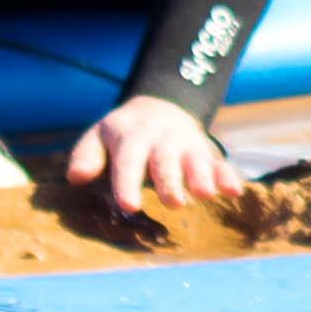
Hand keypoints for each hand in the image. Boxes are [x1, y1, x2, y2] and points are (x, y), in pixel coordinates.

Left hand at [61, 98, 241, 229]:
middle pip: (165, 158)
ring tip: (205, 194)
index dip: (128, 181)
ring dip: (201, 175)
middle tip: (173, 203)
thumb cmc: (123, 134)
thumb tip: (75, 177)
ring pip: (195, 158)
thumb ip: (86, 155)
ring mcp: (185, 144)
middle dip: (170, 179)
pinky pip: (218, 162)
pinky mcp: (205, 152)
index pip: (128, 158)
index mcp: (132, 135)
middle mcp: (161, 138)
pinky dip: (227, 176)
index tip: (129, 205)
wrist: (161, 106)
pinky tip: (234, 191)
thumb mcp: (99, 136)